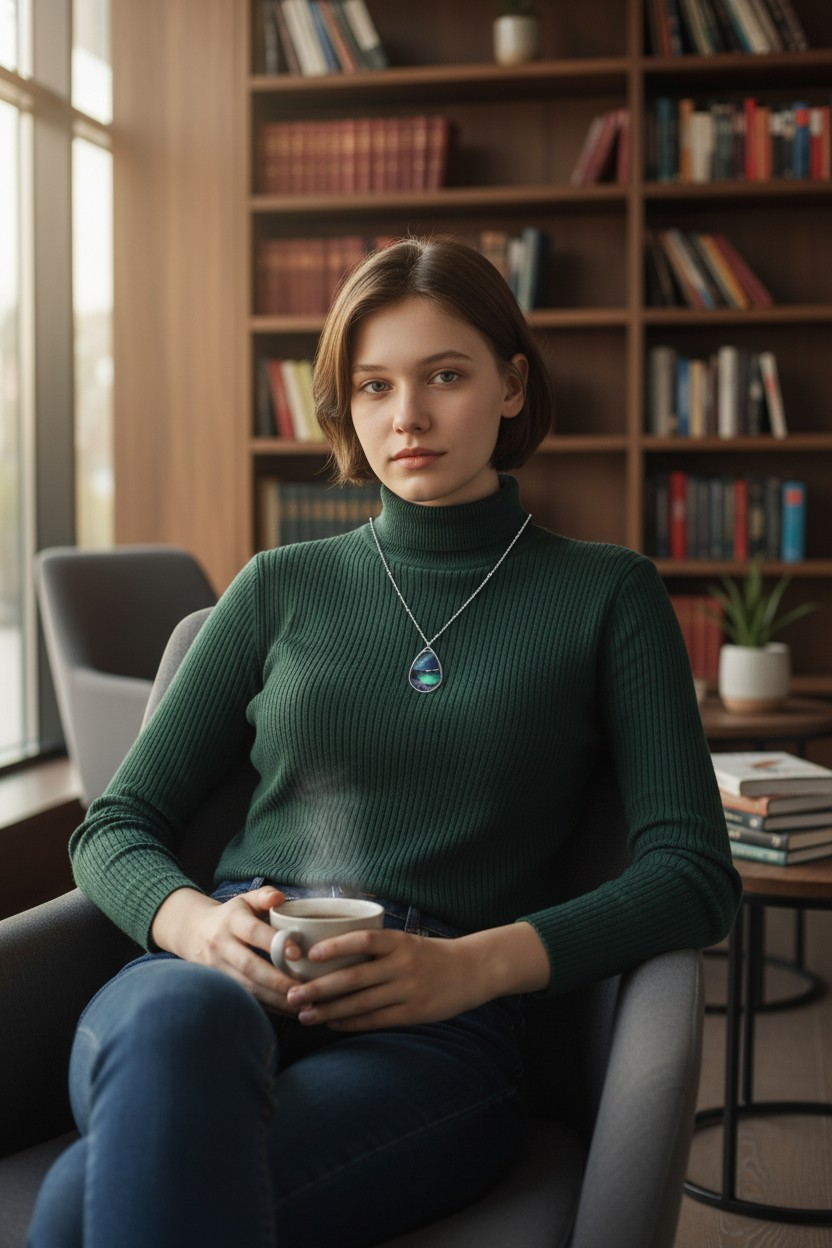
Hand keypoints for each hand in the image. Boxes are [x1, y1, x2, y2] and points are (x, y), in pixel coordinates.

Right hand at [150, 884, 307, 1015]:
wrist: (193, 932)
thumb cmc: (231, 915)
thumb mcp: (245, 900)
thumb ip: (264, 896)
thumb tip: (279, 897)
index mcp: (231, 921)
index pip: (252, 932)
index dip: (274, 942)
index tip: (297, 954)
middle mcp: (221, 945)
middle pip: (249, 966)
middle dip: (277, 980)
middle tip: (303, 988)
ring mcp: (216, 968)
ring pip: (245, 987)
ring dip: (274, 998)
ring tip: (300, 1004)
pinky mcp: (217, 985)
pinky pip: (243, 998)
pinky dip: (266, 1006)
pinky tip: (287, 1010)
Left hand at [282, 928, 500, 1031]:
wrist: (472, 971)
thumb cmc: (430, 955)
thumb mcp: (406, 942)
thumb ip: (376, 948)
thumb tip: (330, 954)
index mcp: (399, 942)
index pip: (364, 940)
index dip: (336, 946)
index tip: (310, 955)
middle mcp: (402, 965)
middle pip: (354, 977)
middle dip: (319, 988)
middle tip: (292, 995)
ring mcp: (408, 991)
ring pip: (360, 1003)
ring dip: (328, 1011)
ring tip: (304, 1015)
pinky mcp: (413, 1013)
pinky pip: (375, 1020)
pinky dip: (350, 1023)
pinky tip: (332, 1024)